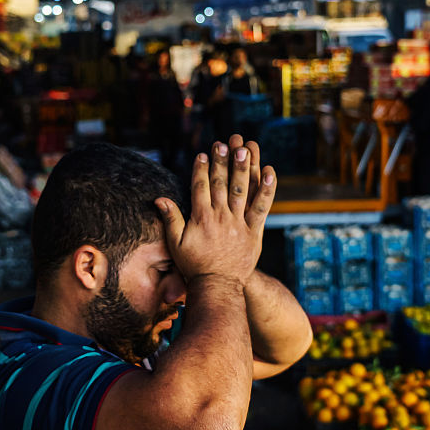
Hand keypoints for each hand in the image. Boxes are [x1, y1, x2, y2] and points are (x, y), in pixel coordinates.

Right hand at [155, 140, 276, 283]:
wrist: (217, 286)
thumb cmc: (194, 265)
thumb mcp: (176, 244)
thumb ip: (171, 219)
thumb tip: (159, 199)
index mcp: (201, 217)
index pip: (201, 186)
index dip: (202, 168)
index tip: (203, 153)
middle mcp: (221, 217)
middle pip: (222, 182)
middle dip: (223, 160)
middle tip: (226, 143)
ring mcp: (239, 223)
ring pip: (242, 190)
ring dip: (244, 167)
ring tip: (246, 148)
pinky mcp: (254, 231)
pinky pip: (262, 207)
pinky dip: (267, 190)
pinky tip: (270, 172)